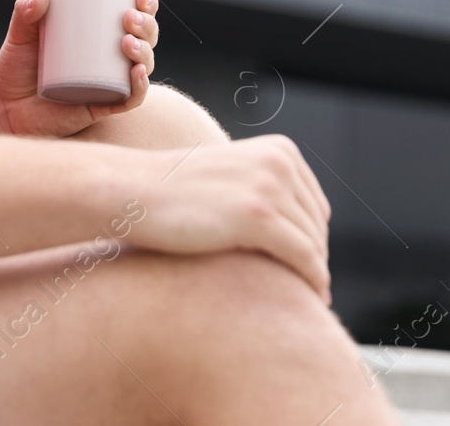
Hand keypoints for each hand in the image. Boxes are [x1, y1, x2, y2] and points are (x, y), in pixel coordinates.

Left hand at [0, 0, 159, 137]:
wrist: (5, 109)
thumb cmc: (17, 68)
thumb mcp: (20, 36)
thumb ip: (25, 12)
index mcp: (98, 34)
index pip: (134, 15)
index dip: (146, 5)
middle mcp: (110, 58)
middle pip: (146, 38)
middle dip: (146, 26)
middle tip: (128, 18)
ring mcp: (109, 83)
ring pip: (143, 66)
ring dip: (144, 52)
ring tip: (127, 43)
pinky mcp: (103, 106)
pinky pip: (131, 99)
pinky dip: (140, 87)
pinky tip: (136, 73)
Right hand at [128, 135, 333, 303]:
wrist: (133, 192)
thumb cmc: (173, 193)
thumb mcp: (230, 177)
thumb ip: (262, 189)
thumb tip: (294, 227)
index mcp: (279, 149)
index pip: (314, 203)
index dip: (314, 239)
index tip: (307, 267)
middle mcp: (279, 162)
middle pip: (316, 223)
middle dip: (315, 257)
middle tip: (309, 289)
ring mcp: (269, 186)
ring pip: (313, 242)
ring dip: (315, 273)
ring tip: (311, 299)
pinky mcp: (258, 216)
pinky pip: (303, 256)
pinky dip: (313, 279)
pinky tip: (312, 298)